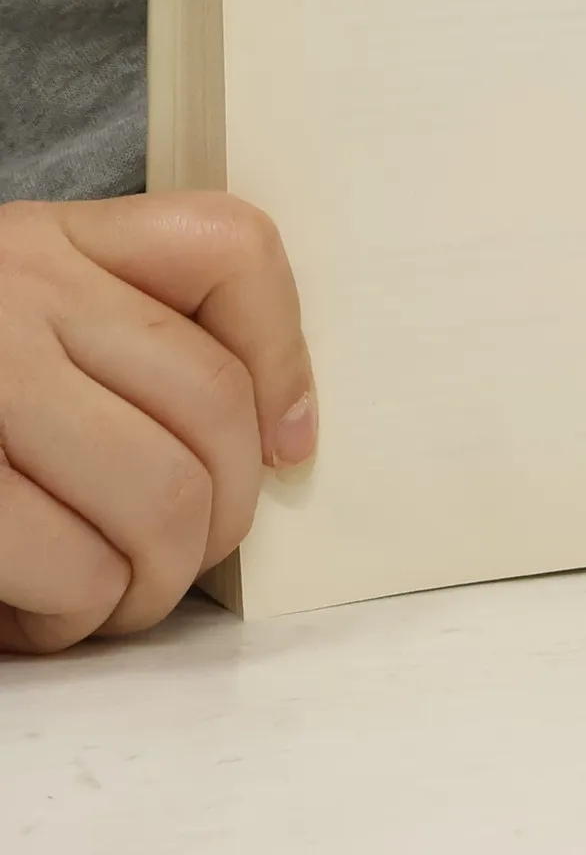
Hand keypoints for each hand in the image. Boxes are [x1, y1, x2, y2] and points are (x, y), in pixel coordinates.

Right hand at [0, 192, 314, 653]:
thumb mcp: (25, 319)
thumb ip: (127, 341)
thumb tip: (282, 443)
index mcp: (51, 240)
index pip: (228, 247)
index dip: (287, 358)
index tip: (290, 445)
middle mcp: (14, 289)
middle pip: (211, 406)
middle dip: (221, 519)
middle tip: (178, 563)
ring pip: (157, 493)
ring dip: (150, 582)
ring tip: (107, 598)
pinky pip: (65, 559)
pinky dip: (71, 611)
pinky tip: (36, 615)